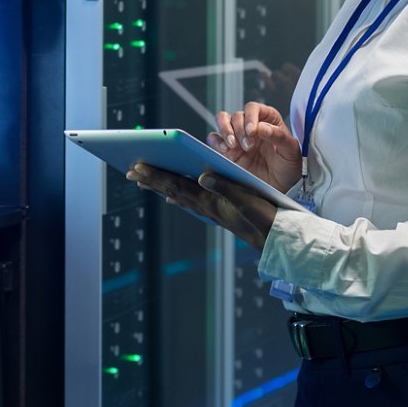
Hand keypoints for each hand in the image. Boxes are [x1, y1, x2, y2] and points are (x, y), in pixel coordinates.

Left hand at [126, 164, 275, 250]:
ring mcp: (211, 212)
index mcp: (210, 201)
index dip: (156, 175)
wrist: (277, 241)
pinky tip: (173, 197)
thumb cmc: (265, 219)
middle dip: (151, 180)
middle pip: (173, 190)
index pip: (177, 184)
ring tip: (145, 182)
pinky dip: (177, 196)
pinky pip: (191, 203)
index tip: (137, 167)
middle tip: (130, 172)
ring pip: (179, 197)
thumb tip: (201, 176)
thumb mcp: (247, 199)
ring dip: (161, 187)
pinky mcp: (219, 214)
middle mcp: (206, 207)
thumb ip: (224, 187)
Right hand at [208, 102, 300, 192]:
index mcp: (268, 120)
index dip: (250, 117)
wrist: (280, 187)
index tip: (252, 131)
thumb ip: (279, 136)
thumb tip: (261, 127)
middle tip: (248, 146)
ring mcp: (238, 138)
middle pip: (237, 115)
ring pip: (222, 121)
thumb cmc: (288, 167)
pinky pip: (214, 139)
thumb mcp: (291, 151)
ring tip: (232, 145)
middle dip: (240, 130)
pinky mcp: (228, 151)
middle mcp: (251, 126)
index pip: (254, 108)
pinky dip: (215, 142)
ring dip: (225, 130)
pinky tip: (224, 150)